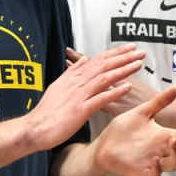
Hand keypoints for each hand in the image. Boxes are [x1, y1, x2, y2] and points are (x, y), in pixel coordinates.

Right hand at [29, 44, 145, 149]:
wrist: (35, 127)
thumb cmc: (47, 110)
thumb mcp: (58, 86)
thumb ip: (72, 72)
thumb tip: (82, 59)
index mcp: (73, 77)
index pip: (98, 60)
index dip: (115, 53)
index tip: (129, 47)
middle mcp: (78, 83)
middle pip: (104, 66)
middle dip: (124, 57)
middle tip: (140, 51)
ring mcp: (79, 95)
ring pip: (104, 78)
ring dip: (122, 70)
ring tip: (138, 64)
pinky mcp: (80, 110)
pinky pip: (100, 99)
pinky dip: (114, 92)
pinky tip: (127, 88)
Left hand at [93, 87, 175, 175]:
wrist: (102, 145)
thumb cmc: (122, 130)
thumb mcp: (141, 113)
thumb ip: (159, 103)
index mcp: (164, 136)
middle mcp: (162, 150)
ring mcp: (154, 162)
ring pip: (174, 165)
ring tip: (172, 140)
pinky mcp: (143, 171)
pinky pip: (156, 175)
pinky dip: (159, 169)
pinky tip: (156, 159)